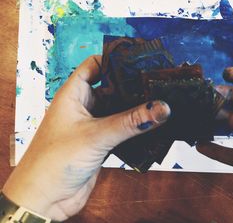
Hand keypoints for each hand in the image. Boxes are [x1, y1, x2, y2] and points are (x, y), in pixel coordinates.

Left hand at [2, 56, 170, 220]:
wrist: (44, 199)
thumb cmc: (53, 162)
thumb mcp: (96, 135)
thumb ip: (130, 121)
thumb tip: (160, 108)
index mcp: (73, 94)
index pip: (94, 65)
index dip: (114, 60)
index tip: (139, 60)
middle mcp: (83, 107)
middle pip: (111, 88)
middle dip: (132, 86)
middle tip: (157, 82)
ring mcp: (92, 125)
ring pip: (118, 110)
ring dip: (135, 109)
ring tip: (160, 102)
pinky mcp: (100, 143)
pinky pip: (121, 129)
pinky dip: (134, 128)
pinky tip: (152, 127)